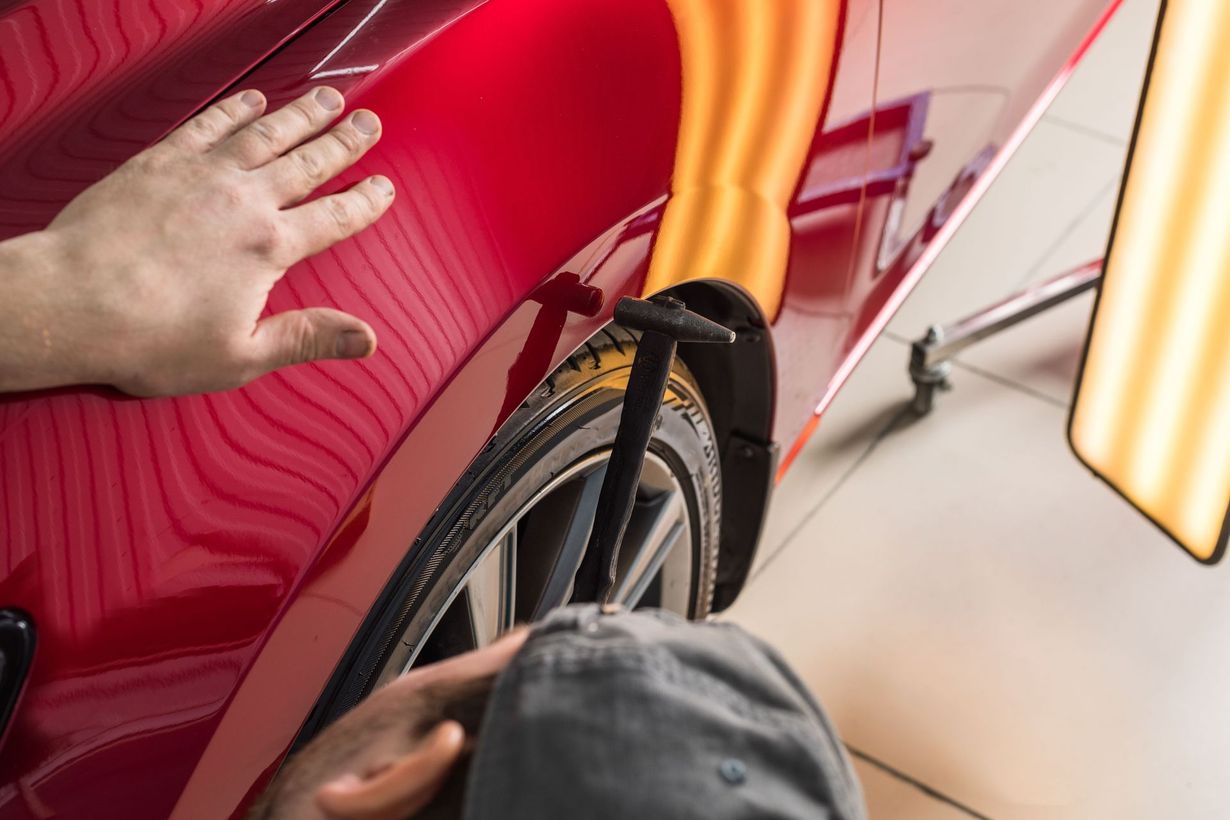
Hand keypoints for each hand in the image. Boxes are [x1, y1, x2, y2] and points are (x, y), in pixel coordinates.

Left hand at [5, 86, 391, 395]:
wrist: (71, 302)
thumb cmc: (148, 337)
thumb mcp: (241, 356)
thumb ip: (307, 338)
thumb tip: (364, 339)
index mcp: (269, 248)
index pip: (335, 217)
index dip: (366, 201)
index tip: (383, 188)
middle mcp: (243, 201)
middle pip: (309, 162)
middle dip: (344, 142)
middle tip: (368, 125)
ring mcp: (201, 174)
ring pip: (266, 133)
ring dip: (302, 114)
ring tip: (328, 100)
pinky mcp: (160, 161)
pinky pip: (209, 123)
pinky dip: (235, 108)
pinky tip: (253, 100)